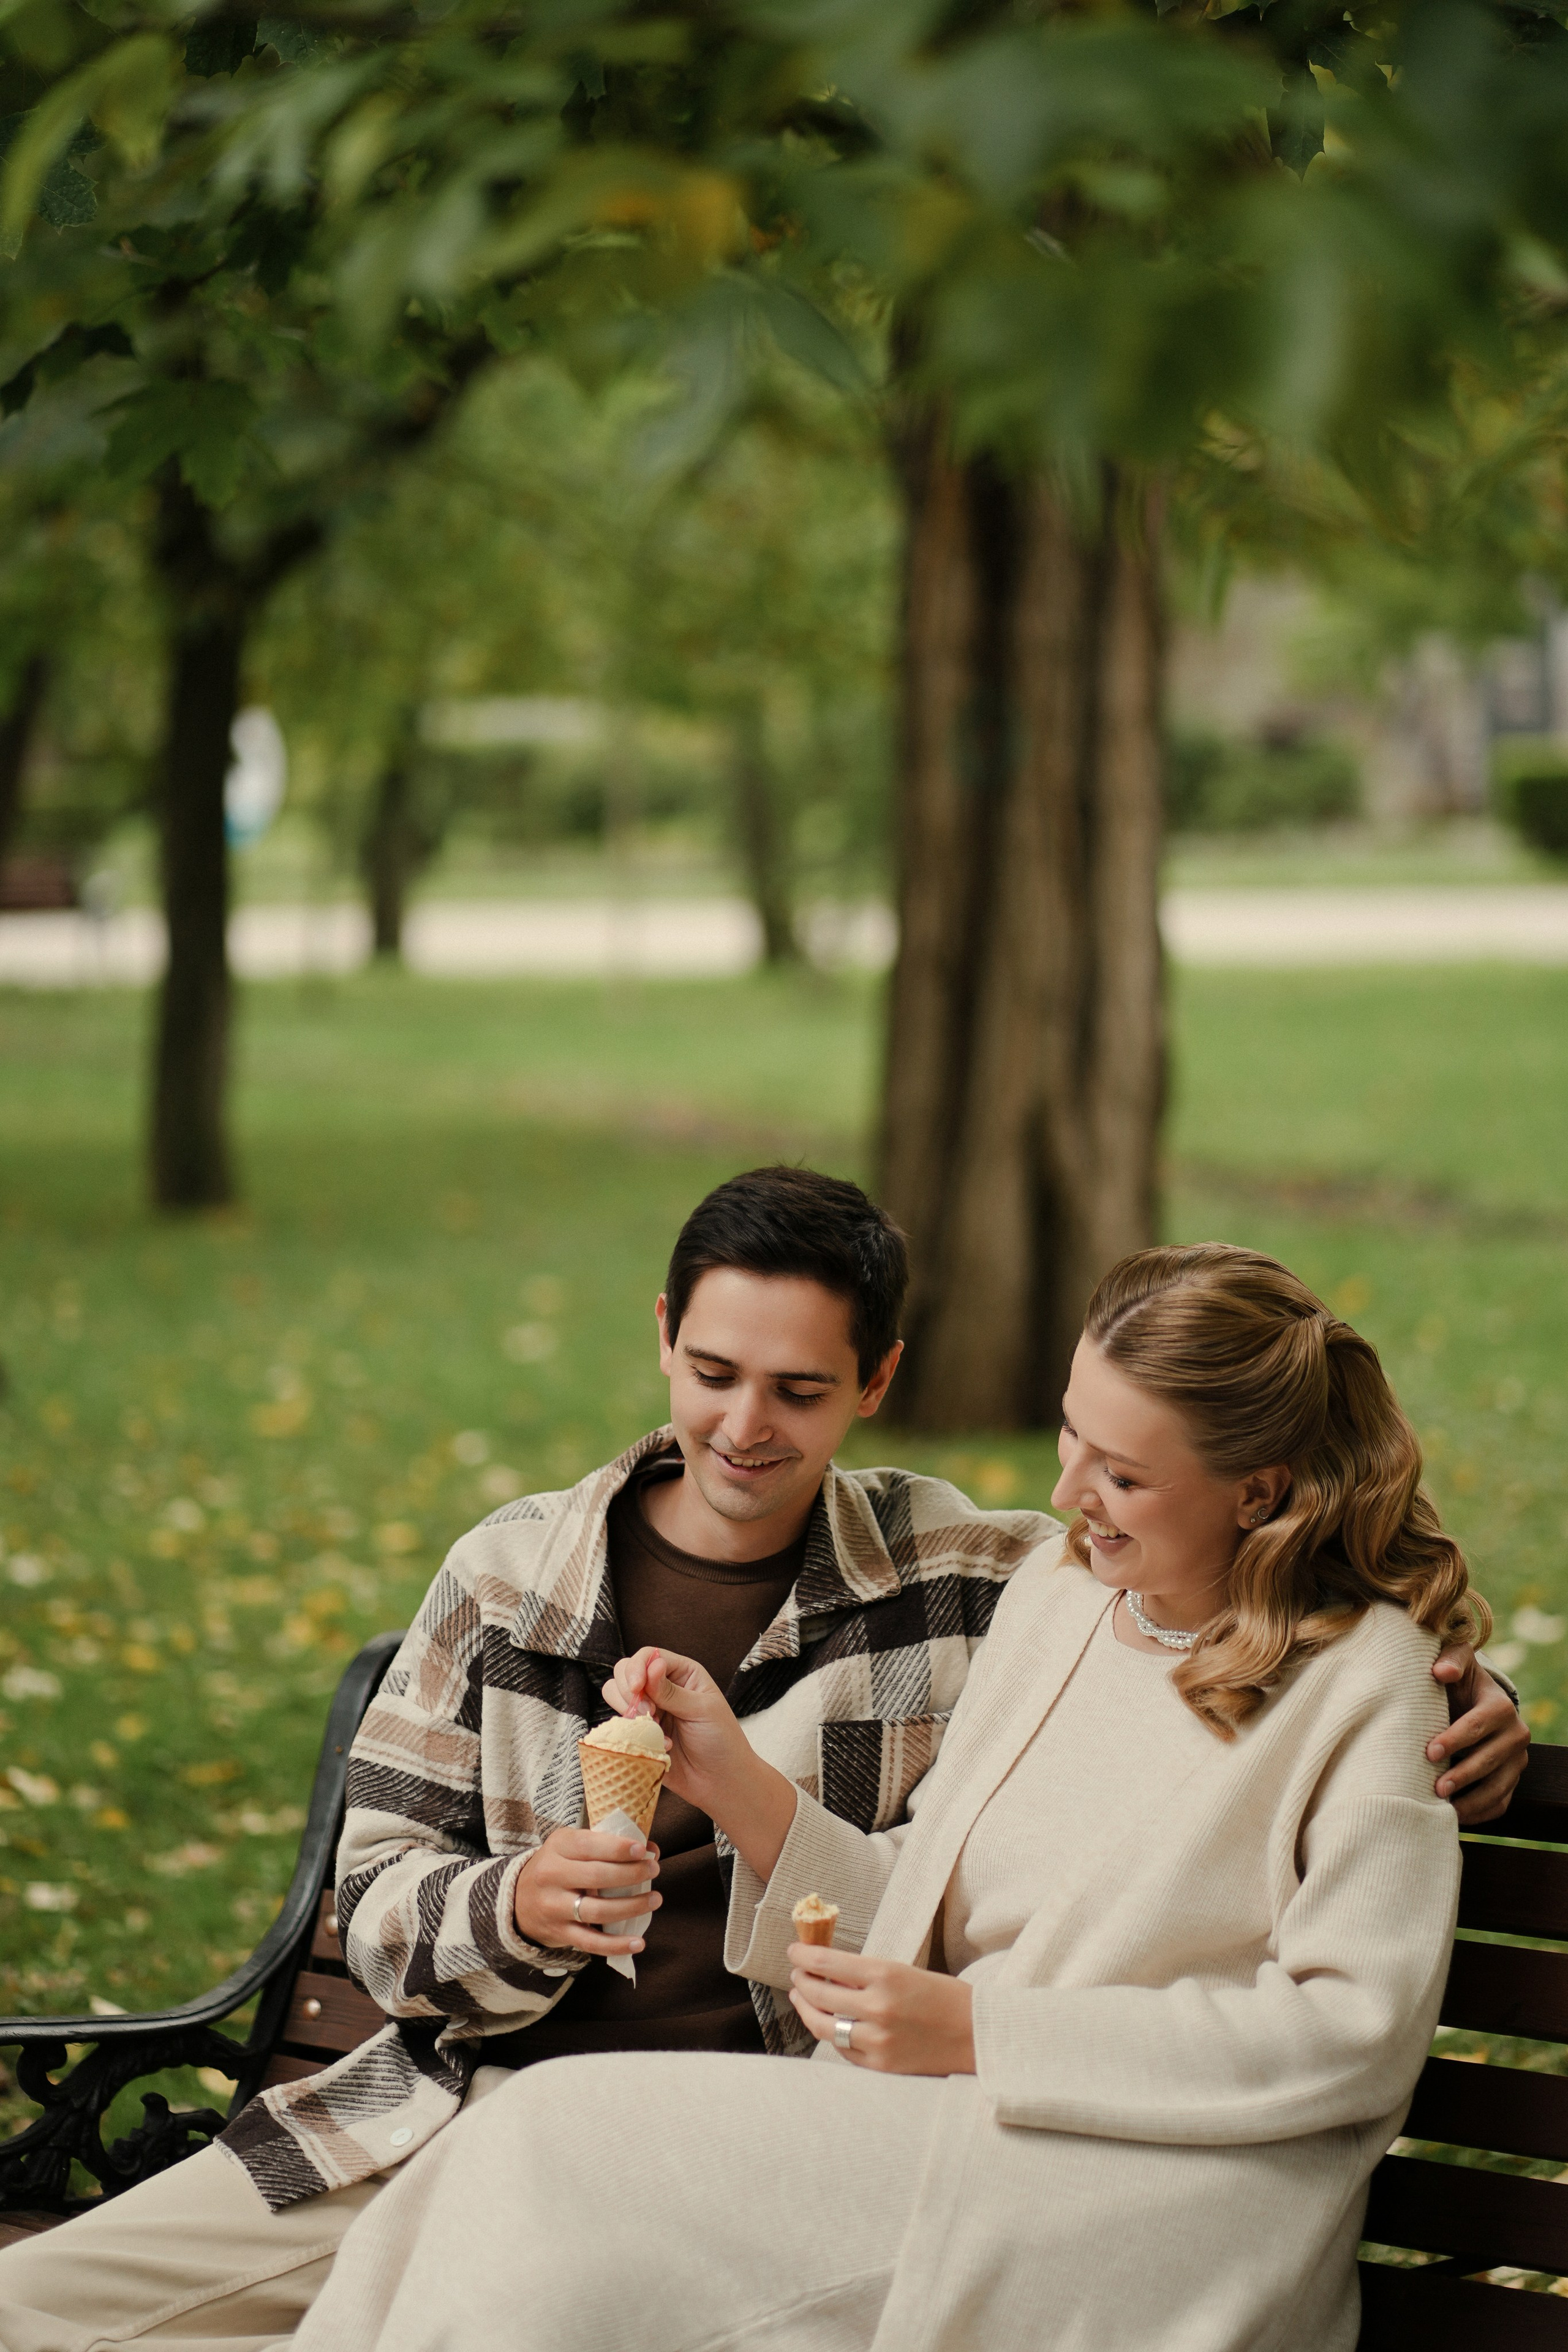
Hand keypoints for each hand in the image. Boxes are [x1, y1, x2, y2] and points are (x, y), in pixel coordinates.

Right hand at [512, 1825, 660, 1956]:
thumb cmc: (557, 1866)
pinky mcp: (560, 1933)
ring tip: (655, 1899)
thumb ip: (606, 1845)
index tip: (643, 1850)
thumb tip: (650, 1849)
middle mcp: (552, 1876)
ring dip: (631, 1906)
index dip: (618, 1848)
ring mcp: (554, 1907)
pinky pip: (591, 1942)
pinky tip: (639, 1943)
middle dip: (631, 1874)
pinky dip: (616, 1945)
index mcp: (558, 1847)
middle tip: (654, 1870)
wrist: (518, 1899)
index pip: (590, 1845)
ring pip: (598, 1910)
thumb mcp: (571, 1845)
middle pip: (598, 1876)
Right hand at [603, 1647, 797, 1882]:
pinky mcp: (639, 1733)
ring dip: (628, 1710)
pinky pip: (619, 1723)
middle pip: (624, 1671)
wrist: (719, 1782)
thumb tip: (652, 1664)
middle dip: (629, 1691)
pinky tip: (660, 1746)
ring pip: (615, 1694)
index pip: (648, 1656)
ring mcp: (648, 1709)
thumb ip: (672, 1691)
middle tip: (648, 1713)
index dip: (637, 1668)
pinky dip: (631, 1733)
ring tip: (654, 1728)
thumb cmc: (721, 1741)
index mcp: (682, 1673)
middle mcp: (662, 1686)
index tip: (637, 1688)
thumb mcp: (701, 1711)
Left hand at [788, 1944, 975, 2076]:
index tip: (794, 1951)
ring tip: (800, 1997)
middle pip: (820, 1993)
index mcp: (886, 1976)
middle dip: (801, 1981)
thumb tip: (828, 1970)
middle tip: (796, 1974)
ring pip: (824, 2025)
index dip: (804, 1955)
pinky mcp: (880, 2065)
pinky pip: (843, 2049)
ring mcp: (877, 2040)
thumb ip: (867, 1974)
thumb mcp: (906, 1972)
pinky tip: (827, 2023)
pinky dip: (831, 2034)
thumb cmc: (945, 1998)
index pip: (829, 1962)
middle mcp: (878, 2008)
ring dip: (806, 2009)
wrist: (977, 2036)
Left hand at [1429, 1644, 1530, 1825]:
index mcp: (1500, 1706)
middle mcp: (1516, 1734)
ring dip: (1471, 1801)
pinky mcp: (1512, 1780)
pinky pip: (1501, 1803)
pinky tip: (1455, 1817)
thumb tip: (1440, 1671)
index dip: (1455, 1740)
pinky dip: (1480, 1813)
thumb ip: (1450, 1659)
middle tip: (1436, 1788)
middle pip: (1489, 1760)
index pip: (1478, 1725)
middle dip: (1462, 1775)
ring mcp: (1516, 1761)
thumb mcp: (1456, 1661)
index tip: (1430, 1751)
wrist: (1473, 1698)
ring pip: (1498, 1787)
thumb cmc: (1457, 1679)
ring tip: (1444, 1809)